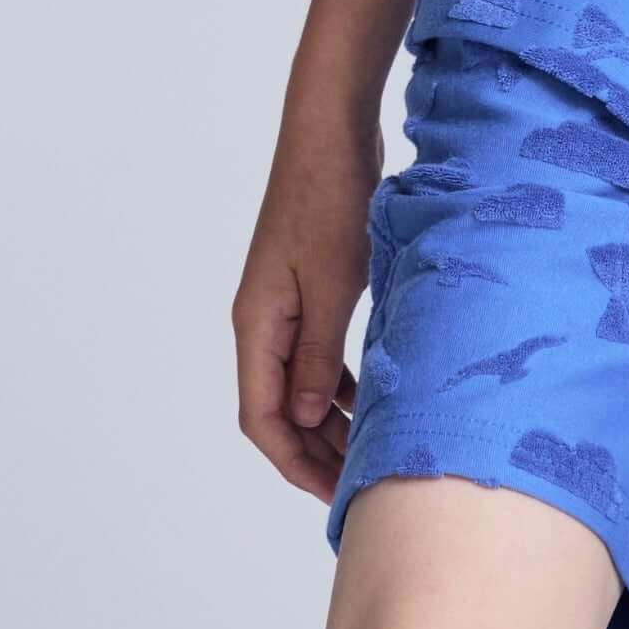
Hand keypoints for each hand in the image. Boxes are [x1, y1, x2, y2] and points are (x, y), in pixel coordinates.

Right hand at [231, 114, 383, 499]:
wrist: (328, 134)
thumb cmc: (328, 200)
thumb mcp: (331, 285)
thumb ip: (316, 355)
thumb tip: (304, 417)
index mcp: (257, 325)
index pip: (263, 418)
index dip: (296, 462)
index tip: (336, 495)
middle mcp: (262, 322)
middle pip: (278, 409)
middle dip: (316, 452)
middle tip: (363, 486)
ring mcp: (284, 307)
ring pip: (299, 386)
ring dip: (330, 421)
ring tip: (371, 452)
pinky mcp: (308, 291)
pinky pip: (316, 356)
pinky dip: (338, 385)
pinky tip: (370, 400)